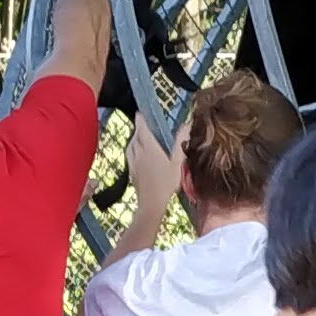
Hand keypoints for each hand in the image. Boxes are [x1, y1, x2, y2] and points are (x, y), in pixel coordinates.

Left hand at [126, 116, 184, 232]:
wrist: (151, 203)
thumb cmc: (166, 183)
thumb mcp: (177, 162)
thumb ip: (180, 142)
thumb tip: (186, 125)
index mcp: (149, 147)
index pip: (142, 128)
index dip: (141, 119)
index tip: (140, 113)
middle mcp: (138, 152)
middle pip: (135, 135)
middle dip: (139, 128)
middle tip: (144, 124)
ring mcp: (132, 161)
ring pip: (131, 144)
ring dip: (135, 138)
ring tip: (142, 137)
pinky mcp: (130, 170)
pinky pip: (129, 154)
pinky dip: (133, 148)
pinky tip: (138, 153)